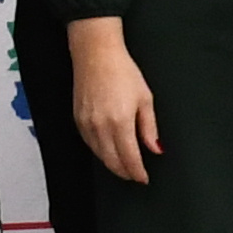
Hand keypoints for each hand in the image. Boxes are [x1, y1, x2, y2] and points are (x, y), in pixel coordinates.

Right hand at [69, 19, 159, 184]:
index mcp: (120, 121)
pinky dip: (100, 152)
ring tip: (124, 167)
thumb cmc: (122, 71)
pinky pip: (89, 144)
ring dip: (112, 164)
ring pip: (99, 155)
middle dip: (125, 172)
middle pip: (112, 161)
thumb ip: (149, 128)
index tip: (143, 178)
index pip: (129, 158)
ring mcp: (87, 124)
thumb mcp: (145, 98)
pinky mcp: (78, 119)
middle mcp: (101, 126)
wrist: (96, 54)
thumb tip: (155, 148)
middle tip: (135, 176)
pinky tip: (108, 151)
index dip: (137, 172)